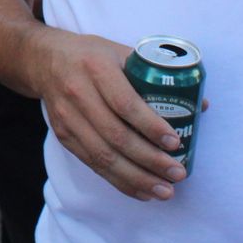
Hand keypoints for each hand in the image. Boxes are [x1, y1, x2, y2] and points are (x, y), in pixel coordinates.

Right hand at [28, 29, 192, 200]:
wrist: (42, 59)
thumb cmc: (91, 55)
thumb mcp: (120, 51)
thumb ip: (156, 75)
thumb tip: (200, 105)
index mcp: (96, 67)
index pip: (125, 103)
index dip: (151, 126)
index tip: (175, 142)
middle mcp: (78, 93)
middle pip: (116, 135)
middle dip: (150, 160)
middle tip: (177, 172)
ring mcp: (67, 117)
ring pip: (103, 155)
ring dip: (136, 178)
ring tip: (165, 190)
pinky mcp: (63, 135)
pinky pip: (92, 164)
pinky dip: (118, 181)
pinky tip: (142, 191)